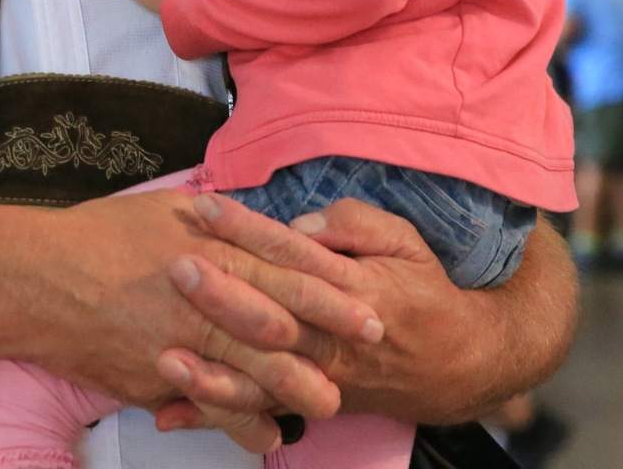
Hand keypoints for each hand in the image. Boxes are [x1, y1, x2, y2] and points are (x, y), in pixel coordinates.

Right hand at [29, 189, 381, 453]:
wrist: (39, 279)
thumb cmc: (98, 236)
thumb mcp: (163, 210)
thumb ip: (213, 219)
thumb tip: (250, 217)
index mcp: (208, 251)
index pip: (284, 272)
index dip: (329, 292)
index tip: (367, 304)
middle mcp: (202, 299)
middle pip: (280, 326)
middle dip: (328, 342)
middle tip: (369, 351)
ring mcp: (180, 343)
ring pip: (251, 374)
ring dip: (295, 390)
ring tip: (330, 402)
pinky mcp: (157, 380)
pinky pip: (209, 407)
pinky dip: (240, 423)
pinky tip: (267, 433)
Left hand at [150, 195, 576, 428]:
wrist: (459, 365)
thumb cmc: (424, 292)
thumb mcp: (404, 240)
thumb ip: (354, 222)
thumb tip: (300, 222)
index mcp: (355, 289)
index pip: (291, 252)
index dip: (247, 229)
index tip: (203, 207)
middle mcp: (335, 336)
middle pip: (271, 315)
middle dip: (221, 294)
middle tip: (174, 268)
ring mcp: (322, 375)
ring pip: (262, 376)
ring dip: (212, 369)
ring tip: (164, 356)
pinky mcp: (311, 400)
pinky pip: (260, 411)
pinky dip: (216, 414)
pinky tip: (170, 413)